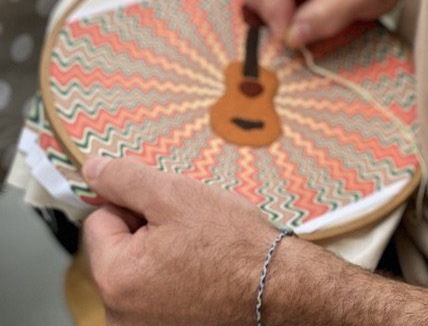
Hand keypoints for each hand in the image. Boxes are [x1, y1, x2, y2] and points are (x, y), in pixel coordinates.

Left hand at [82, 156, 296, 325]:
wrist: (281, 289)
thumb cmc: (233, 244)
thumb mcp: (176, 195)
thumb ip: (126, 179)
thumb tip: (92, 170)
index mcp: (115, 279)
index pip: (98, 222)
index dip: (134, 205)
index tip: (170, 210)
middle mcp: (119, 317)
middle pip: (118, 251)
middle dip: (147, 233)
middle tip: (190, 230)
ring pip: (139, 274)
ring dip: (162, 257)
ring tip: (201, 254)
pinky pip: (156, 297)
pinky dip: (174, 283)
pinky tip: (203, 275)